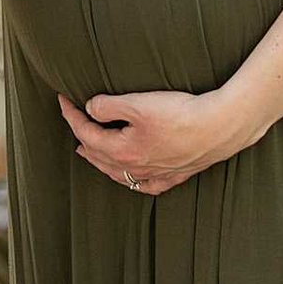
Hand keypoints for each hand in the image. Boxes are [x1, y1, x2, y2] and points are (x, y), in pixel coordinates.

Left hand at [56, 88, 259, 195]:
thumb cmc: (179, 114)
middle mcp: (137, 168)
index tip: (62, 98)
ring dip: (100, 160)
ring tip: (88, 151)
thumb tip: (91, 109)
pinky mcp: (176, 175)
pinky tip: (131, 178)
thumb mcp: (136, 103)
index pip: (85, 133)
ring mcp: (157, 175)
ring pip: (119, 172)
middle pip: (99, 154)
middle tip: (73, 121)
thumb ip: (107, 106)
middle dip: (81, 136)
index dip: (70, 114)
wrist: (220, 126)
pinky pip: (146, 185)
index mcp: (122, 151)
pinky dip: (131, 180)